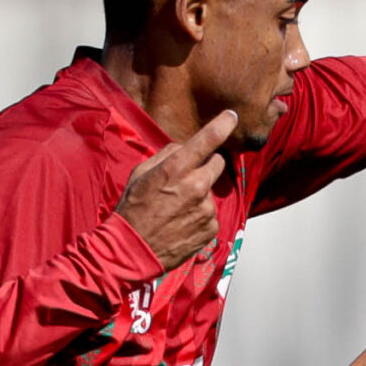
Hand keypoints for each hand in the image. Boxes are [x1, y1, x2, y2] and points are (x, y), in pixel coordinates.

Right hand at [114, 110, 239, 267]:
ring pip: (211, 191)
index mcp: (176, 169)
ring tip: (176, 209)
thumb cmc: (133, 209)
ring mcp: (206, 209)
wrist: (133, 249)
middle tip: (186, 178)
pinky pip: (211, 213)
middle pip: (218, 163)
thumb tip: (184, 148)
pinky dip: (200, 215)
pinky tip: (182, 222)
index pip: (207, 140)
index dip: (222, 124)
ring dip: (199, 195)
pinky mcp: (211, 227)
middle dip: (206, 165)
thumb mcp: (141, 174)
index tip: (232, 116)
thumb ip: (166, 156)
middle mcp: (196, 186)